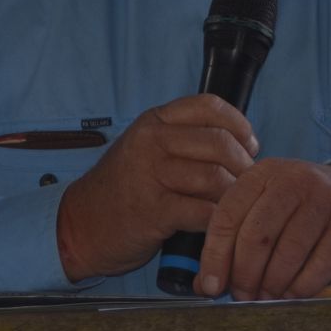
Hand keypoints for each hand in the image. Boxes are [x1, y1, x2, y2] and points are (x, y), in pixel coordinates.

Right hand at [55, 94, 257, 281]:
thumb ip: (184, 139)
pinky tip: (218, 224)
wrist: (81, 224)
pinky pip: (202, 211)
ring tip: (235, 205)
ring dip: (234, 195)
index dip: (238, 124)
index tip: (250, 145)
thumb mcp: (147, 148)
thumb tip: (241, 144)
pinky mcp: (153, 211)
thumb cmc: (124, 188)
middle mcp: (151, 142)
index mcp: (154, 121)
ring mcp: (150, 175)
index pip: (209, 106)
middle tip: (247, 182)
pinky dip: (218, 219)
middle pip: (218, 142)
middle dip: (243, 165)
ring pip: (214, 177)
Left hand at [197, 160, 330, 300]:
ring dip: (272, 285)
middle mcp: (292, 180)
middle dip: (245, 275)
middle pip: (256, 235)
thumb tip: (205, 285)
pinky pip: (319, 266)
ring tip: (266, 297)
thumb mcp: (262, 210)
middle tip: (243, 296)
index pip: (227, 215)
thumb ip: (232, 241)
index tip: (211, 286)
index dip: (215, 256)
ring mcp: (323, 200)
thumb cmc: (297, 209)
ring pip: (288, 252)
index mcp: (262, 174)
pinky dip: (301, 288)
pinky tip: (292, 294)